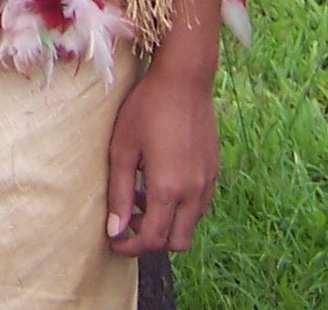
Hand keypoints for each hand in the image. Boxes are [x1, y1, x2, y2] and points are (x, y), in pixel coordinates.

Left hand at [105, 66, 218, 255]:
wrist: (184, 79)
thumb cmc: (146, 108)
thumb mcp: (123, 148)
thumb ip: (119, 192)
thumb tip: (114, 230)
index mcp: (168, 189)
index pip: (152, 239)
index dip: (130, 246)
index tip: (114, 241)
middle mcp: (193, 193)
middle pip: (176, 242)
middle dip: (150, 240)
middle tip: (127, 221)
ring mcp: (207, 183)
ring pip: (189, 225)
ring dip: (166, 222)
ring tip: (139, 195)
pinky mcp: (213, 171)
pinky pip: (198, 206)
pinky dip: (180, 207)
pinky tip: (159, 181)